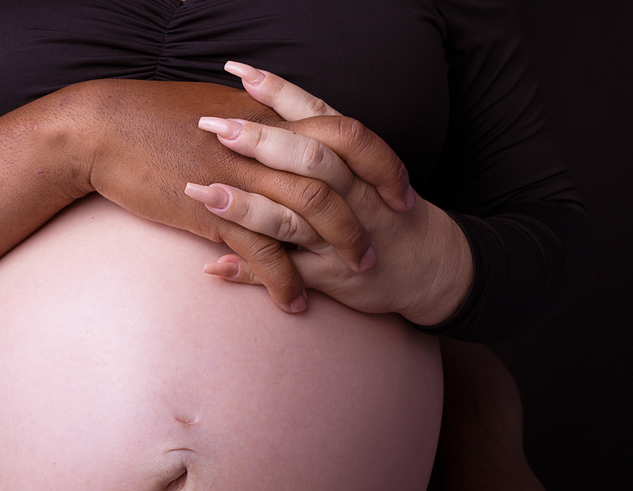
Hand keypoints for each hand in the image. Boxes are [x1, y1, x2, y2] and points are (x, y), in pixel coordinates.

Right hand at [76, 79, 395, 312]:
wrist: (103, 128)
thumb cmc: (152, 118)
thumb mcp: (214, 109)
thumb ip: (254, 123)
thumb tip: (275, 132)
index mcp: (270, 117)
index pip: (345, 133)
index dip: (380, 161)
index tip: (398, 187)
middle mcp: (264, 145)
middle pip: (338, 176)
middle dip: (368, 212)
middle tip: (384, 240)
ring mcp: (241, 178)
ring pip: (309, 213)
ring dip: (338, 247)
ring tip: (356, 274)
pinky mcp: (213, 210)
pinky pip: (261, 250)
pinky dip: (283, 281)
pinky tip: (294, 303)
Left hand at [187, 63, 471, 325]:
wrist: (431, 267)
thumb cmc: (385, 209)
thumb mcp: (365, 166)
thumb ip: (322, 137)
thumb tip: (262, 96)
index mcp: (357, 162)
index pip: (320, 118)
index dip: (281, 95)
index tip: (239, 73)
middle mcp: (353, 194)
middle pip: (310, 161)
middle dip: (260, 143)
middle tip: (213, 127)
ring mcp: (343, 237)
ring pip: (295, 217)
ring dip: (246, 207)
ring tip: (201, 192)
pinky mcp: (334, 276)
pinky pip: (290, 273)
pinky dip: (253, 271)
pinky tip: (214, 265)